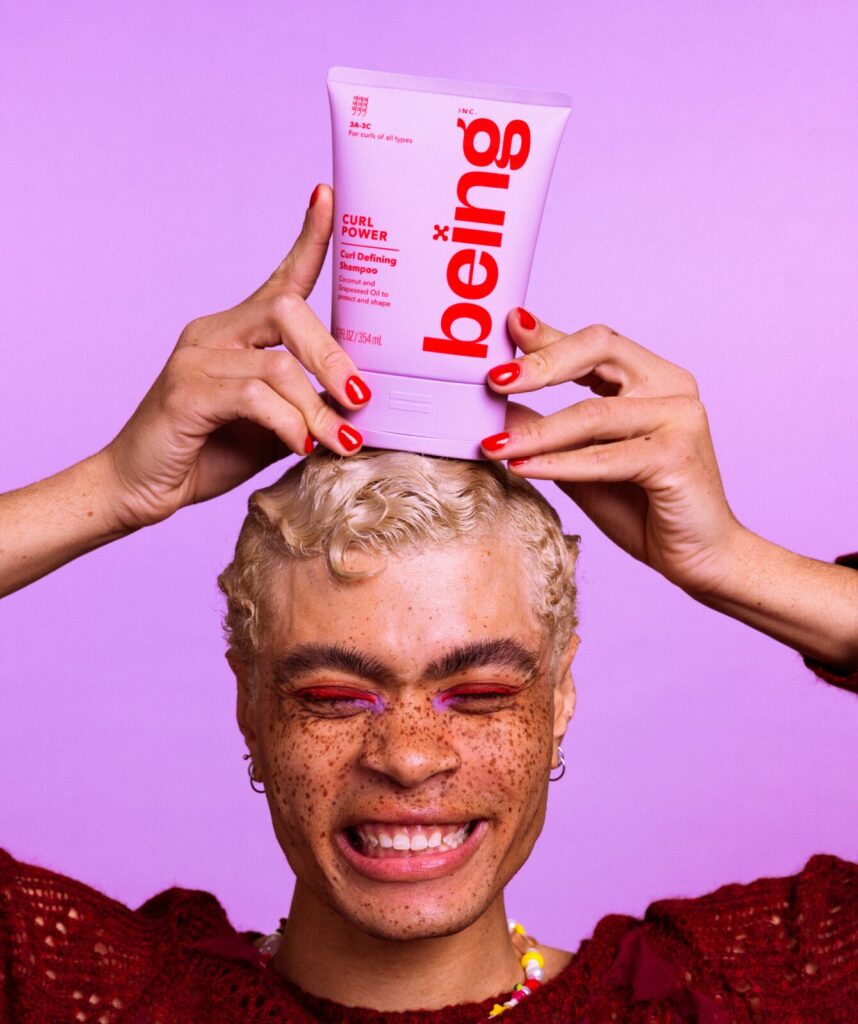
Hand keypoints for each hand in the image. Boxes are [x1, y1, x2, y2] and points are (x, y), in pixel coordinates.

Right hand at [103, 184, 368, 531]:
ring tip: (341, 441)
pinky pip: (254, 395)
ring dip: (318, 408)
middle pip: (290, 310)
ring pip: (279, 362)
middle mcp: (215, 333)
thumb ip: (309, 407)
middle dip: (334, 358)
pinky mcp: (186, 391)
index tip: (330, 197)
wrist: (140, 488)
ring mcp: (196, 357)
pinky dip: (289, 423)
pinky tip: (304, 447)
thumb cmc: (207, 452)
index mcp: (237, 333)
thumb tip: (362, 406)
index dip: (309, 238)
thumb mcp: (274, 428)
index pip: (281, 278)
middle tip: (362, 400)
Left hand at [480, 314, 744, 596]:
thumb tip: (496, 408)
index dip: (547, 336)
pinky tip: (522, 468)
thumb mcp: (581, 464)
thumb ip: (548, 433)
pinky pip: (605, 456)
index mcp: (652, 378)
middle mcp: (671, 386)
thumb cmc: (643, 509)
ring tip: (492, 444)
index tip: (506, 327)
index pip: (594, 343)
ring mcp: (680, 418)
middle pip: (600, 349)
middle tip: (493, 380)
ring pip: (593, 413)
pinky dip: (559, 463)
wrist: (699, 559)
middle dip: (541, 363)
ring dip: (537, 431)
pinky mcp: (678, 456)